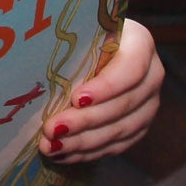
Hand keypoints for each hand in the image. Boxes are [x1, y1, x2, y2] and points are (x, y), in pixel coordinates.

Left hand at [42, 19, 162, 163]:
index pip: (132, 68)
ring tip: (51, 146)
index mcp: (139, 43)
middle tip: (52, 129)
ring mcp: (148, 103)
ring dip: (84, 142)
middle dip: (85, 120)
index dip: (107, 87)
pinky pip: (118, 144)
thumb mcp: (77, 32)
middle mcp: (151, 74)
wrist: (93, 47)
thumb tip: (34, 62)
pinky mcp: (138, 125)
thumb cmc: (79, 35)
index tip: (76, 99)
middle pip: (125, 104)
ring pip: (122, 129)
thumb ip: (69, 43)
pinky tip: (63, 154)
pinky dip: (89, 152)